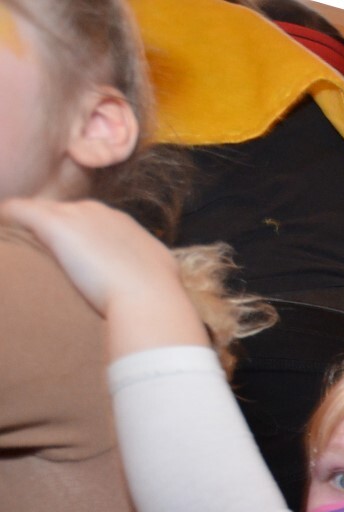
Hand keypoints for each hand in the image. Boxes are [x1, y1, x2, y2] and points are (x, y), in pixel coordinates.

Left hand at [0, 197, 206, 353]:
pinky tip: (4, 232)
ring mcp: (76, 216)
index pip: (89, 222)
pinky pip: (17, 211)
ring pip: (39, 212)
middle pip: (63, 213)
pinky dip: (7, 220)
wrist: (150, 300)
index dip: (77, 240)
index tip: (68, 260)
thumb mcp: (160, 273)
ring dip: (29, 229)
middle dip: (53, 232)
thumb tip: (147, 284)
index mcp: (123, 224)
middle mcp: (99, 212)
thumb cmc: (159, 297)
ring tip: (16, 247)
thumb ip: (147, 269)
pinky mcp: (54, 224)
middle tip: (41, 258)